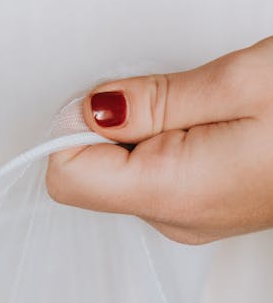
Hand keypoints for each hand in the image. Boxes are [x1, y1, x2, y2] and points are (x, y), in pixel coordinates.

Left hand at [46, 37, 272, 242]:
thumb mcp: (238, 83)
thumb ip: (151, 100)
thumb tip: (84, 109)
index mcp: (174, 193)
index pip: (66, 177)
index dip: (74, 125)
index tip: (117, 96)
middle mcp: (175, 219)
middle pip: (91, 171)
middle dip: (114, 122)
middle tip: (179, 95)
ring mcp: (191, 218)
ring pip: (122, 169)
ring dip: (146, 127)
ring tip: (209, 107)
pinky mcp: (204, 206)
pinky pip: (153, 171)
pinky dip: (165, 138)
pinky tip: (214, 121)